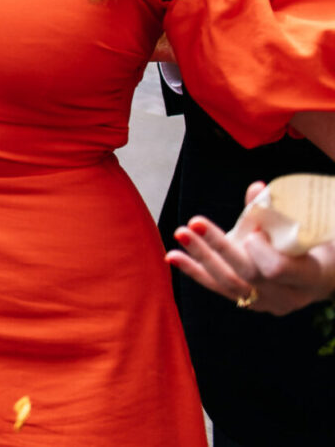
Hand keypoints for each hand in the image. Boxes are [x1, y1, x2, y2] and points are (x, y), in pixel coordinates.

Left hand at [169, 183, 334, 315]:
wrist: (323, 275)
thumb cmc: (317, 244)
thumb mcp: (310, 228)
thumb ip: (281, 212)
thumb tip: (257, 188)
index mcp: (310, 277)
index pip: (278, 270)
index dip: (260, 252)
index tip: (249, 234)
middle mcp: (288, 296)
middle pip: (247, 274)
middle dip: (219, 248)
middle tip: (194, 223)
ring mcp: (267, 303)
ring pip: (228, 283)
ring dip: (200, 257)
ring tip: (179, 234)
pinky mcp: (249, 302)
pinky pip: (219, 288)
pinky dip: (195, 271)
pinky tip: (172, 256)